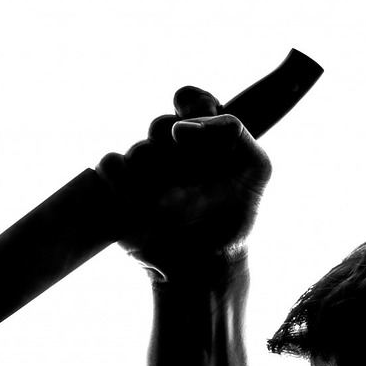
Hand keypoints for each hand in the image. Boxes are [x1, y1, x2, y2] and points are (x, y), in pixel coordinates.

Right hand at [96, 86, 271, 279]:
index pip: (190, 99)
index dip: (191, 103)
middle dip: (177, 150)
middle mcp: (172, 150)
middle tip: (193, 178)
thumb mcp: (255, 170)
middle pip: (160, 122)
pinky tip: (142, 206)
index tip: (196, 127)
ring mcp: (144, 170)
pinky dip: (123, 182)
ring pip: (139, 150)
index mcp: (204, 138)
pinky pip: (110, 165)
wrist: (204, 266)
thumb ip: (232, 131)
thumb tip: (179, 128)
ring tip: (174, 206)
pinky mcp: (119, 189)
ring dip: (158, 176)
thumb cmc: (234, 220)